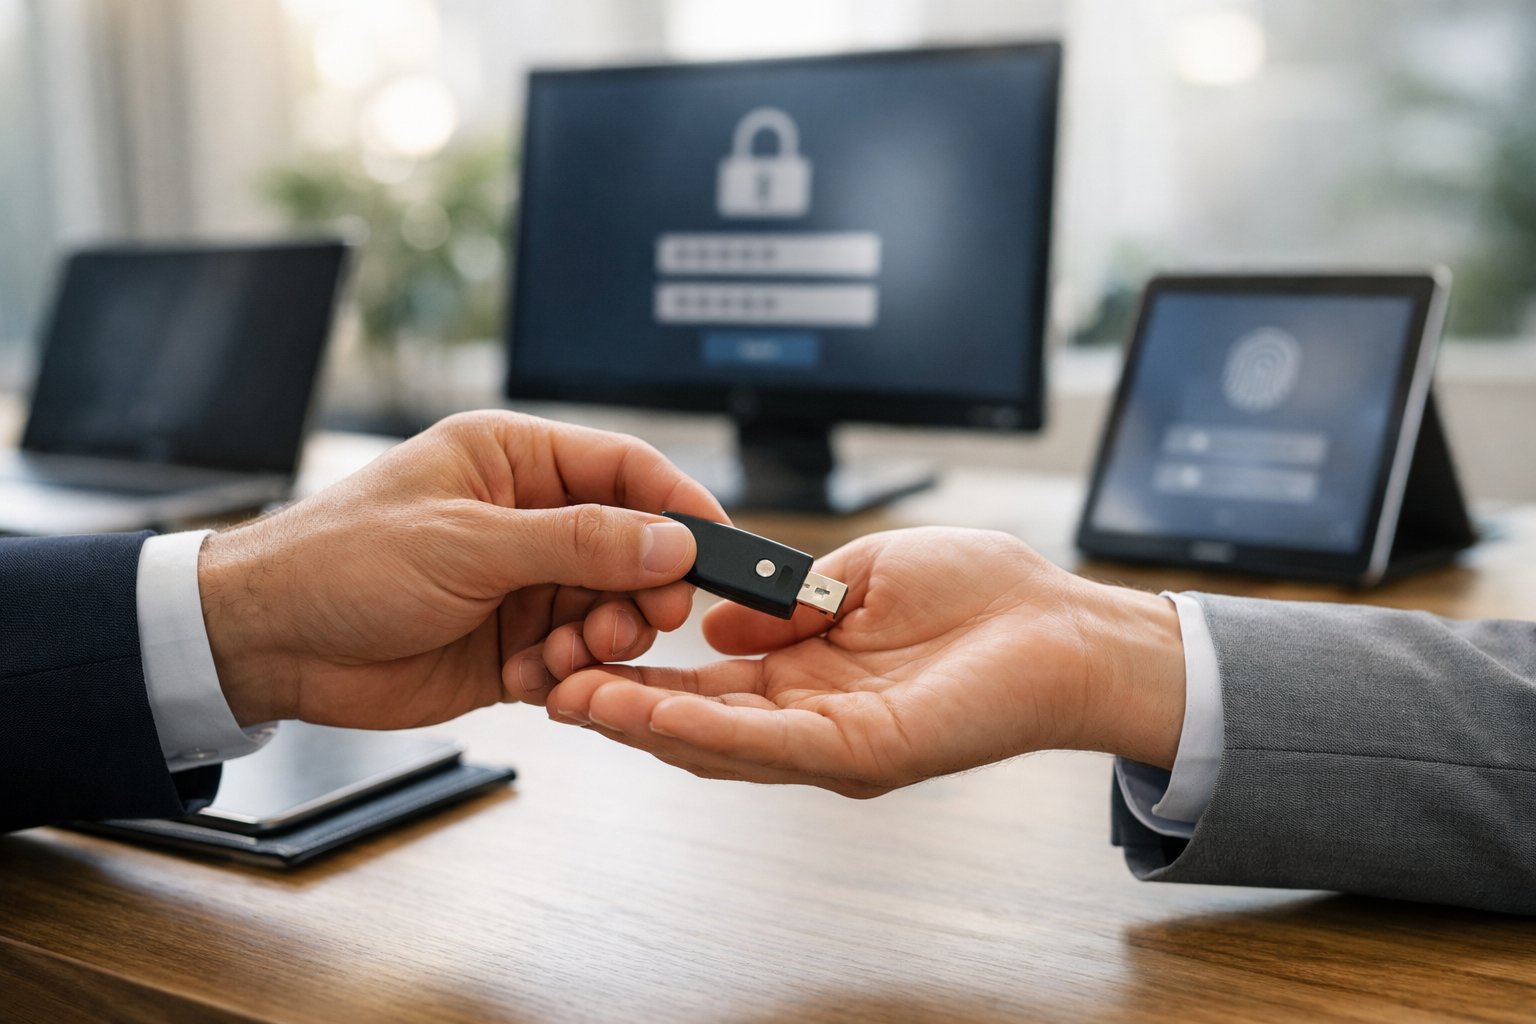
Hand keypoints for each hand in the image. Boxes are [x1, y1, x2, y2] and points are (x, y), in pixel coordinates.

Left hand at [198, 411, 725, 729]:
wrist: (268, 644)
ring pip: (609, 610)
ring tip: (563, 658)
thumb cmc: (342, 561)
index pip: (626, 469)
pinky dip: (565, 676)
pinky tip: (526, 681)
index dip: (678, 506)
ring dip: (601, 639)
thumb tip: (670, 540)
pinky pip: (573, 659)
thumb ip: (578, 541)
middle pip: (631, 548)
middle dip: (642, 590)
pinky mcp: (512, 644)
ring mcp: (521, 584)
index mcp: (515, 461)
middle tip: (639, 622)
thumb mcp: (469, 542)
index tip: (717, 547)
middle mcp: (526, 518)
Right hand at [543, 527, 1185, 796]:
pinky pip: (771, 744)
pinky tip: (648, 711)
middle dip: (619, 709)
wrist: (1061, 624)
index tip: (581, 651)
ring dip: (642, 722)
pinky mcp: (866, 754)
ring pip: (718, 744)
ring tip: (575, 698)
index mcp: (809, 680)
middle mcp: (813, 722)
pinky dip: (704, 730)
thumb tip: (719, 630)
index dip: (640, 676)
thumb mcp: (858, 579)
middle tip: (549, 687)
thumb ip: (785, 610)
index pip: (707, 689)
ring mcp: (836, 745)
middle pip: (697, 726)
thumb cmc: (982, 597)